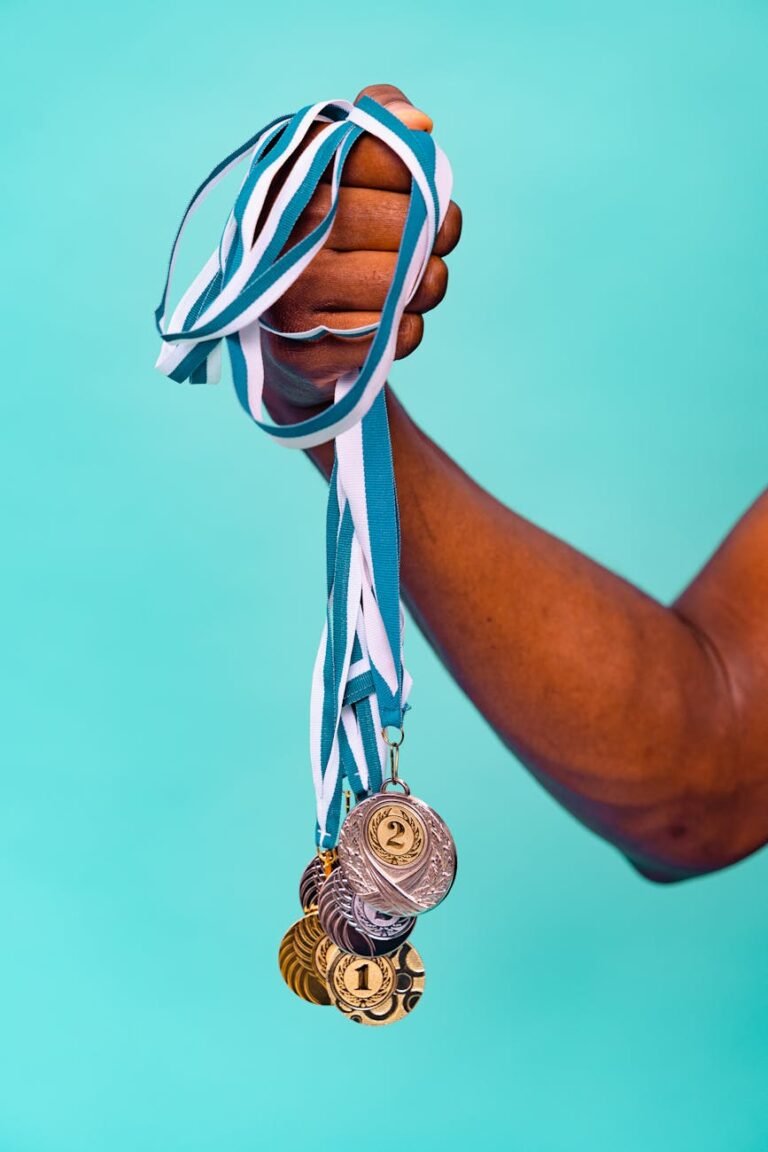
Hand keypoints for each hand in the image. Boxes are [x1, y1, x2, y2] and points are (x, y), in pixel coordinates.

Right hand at [259, 84, 462, 408]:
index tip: (425, 191)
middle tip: (431, 246)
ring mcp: (288, 297)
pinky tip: (387, 321)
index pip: (381, 155)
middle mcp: (281, 234)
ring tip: (413, 285)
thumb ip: (379, 120)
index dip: (419, 177)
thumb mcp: (340, 166)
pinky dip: (408, 328)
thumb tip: (420, 125)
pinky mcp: (306, 352)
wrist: (284, 334)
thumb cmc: (325, 236)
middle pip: (405, 224)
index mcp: (286, 177)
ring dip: (428, 286)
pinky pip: (396, 334)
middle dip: (436, 237)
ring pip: (406, 283)